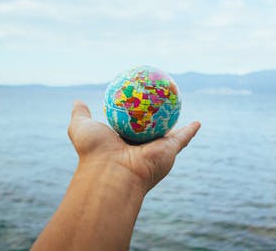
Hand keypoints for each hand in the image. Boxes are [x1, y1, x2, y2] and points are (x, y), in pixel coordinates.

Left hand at [67, 100, 200, 193]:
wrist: (112, 174)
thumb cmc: (94, 152)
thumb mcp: (82, 127)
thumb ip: (81, 115)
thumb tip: (78, 101)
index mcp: (122, 143)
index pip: (130, 126)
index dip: (134, 115)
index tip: (137, 103)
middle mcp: (140, 147)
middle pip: (152, 129)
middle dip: (157, 119)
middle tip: (161, 102)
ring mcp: (156, 150)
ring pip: (170, 134)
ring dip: (177, 123)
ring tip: (181, 110)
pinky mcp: (169, 151)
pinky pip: (183, 138)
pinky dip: (191, 131)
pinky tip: (197, 122)